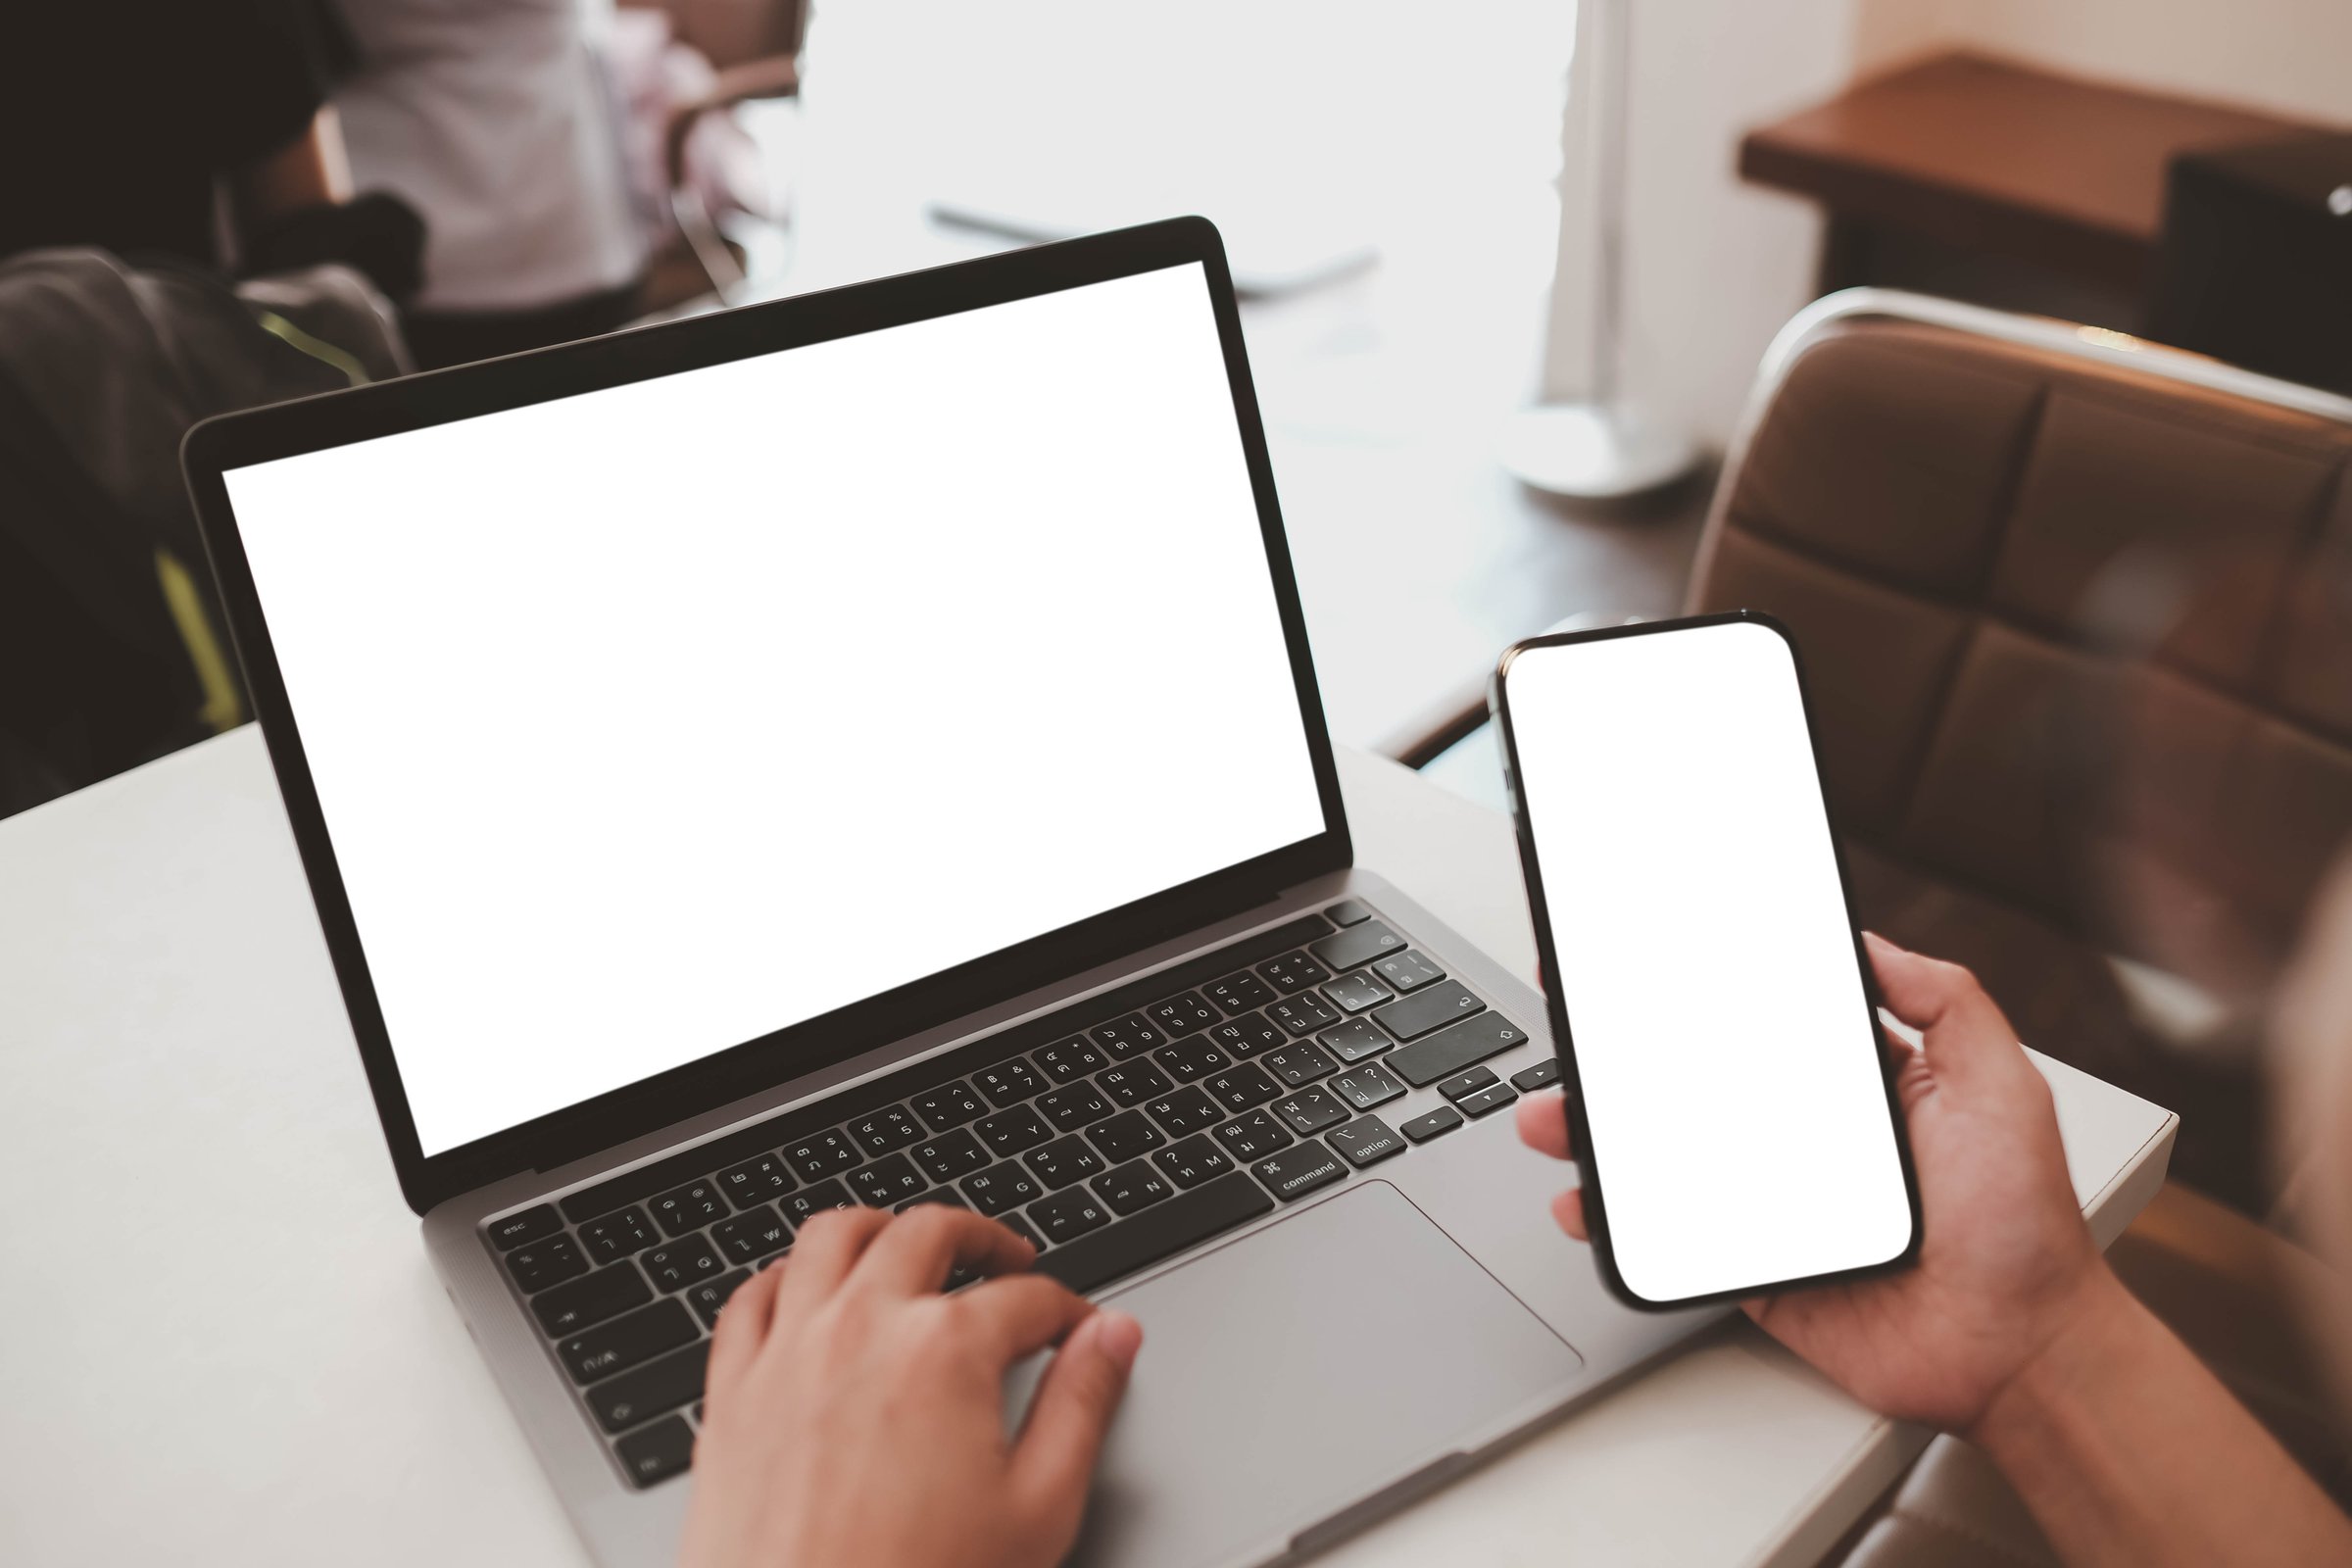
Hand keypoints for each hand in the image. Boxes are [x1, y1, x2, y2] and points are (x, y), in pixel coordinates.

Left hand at [679, 1206, 1142, 1567]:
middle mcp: (862, 1327)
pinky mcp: (731, 1390)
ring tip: (910, 1248)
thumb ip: (1084, 1406)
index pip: (1027, 1297)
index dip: (1066, 1307)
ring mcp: (788, 1352)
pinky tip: (810, 1292)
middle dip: (981, 1237)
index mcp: (945, 1350)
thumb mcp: (1038, 1508)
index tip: (1075, 1326)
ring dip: (881, 1229)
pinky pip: (750, 1297)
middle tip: (1007, 1261)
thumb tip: (1113, 1337)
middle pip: (928, 1232)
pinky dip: (788, 1276)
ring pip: (831, 1236)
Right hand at [1516, 931, 2111, 1435]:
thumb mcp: (2000, 1085)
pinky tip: (1584, 1199)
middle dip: (1622, 1058)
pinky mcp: (1753, 1265)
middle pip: (1693, 1085)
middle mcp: (1805, 1137)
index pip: (1762, 1023)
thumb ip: (1947, 1003)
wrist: (2019, 1351)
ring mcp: (1771, 1202)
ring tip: (1556, 1116)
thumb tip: (1874, 941)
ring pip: (1665, 1157)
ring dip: (1599, 1133)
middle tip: (1571, 1027)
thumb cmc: (2023, 1226)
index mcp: (1856, 1086)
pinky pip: (1671, 1236)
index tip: (1641, 960)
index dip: (1699, 991)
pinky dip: (1617, 1220)